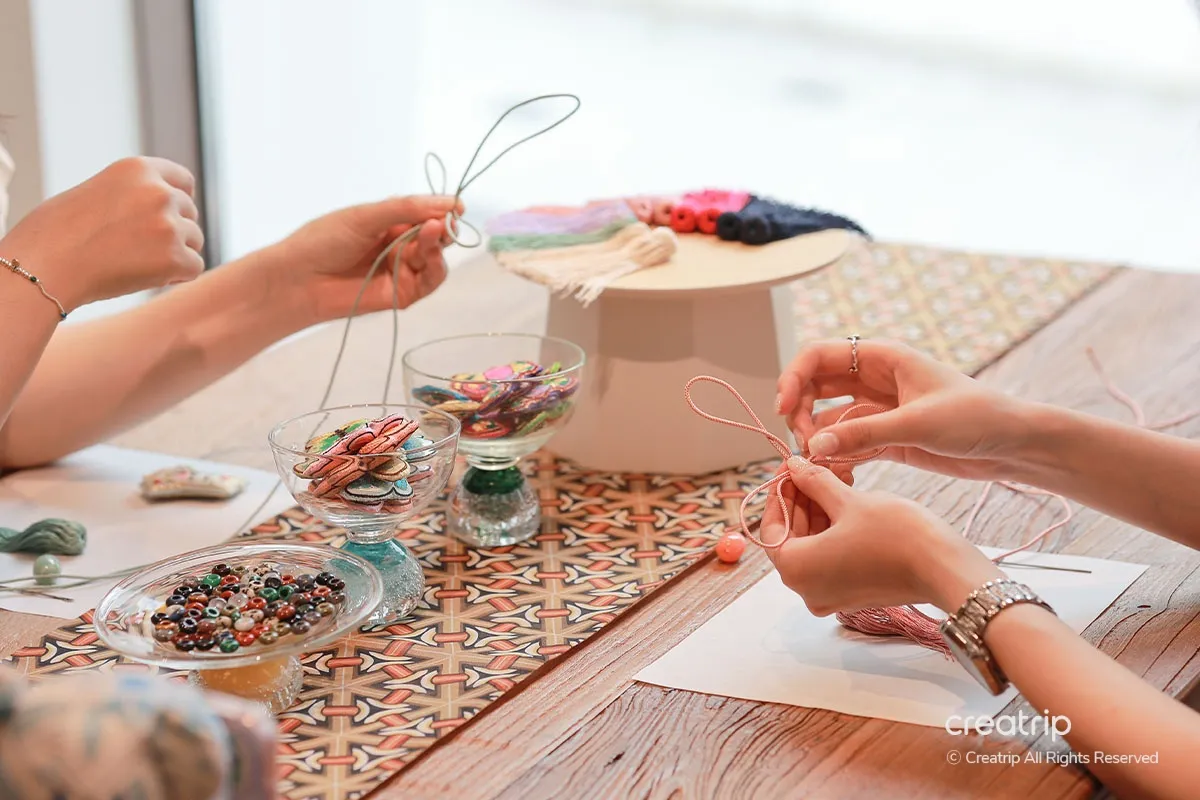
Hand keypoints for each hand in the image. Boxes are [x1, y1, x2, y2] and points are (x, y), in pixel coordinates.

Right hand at [0, 157, 202, 309]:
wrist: (44, 264)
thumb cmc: (58, 233)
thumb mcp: (99, 191)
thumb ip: (135, 194)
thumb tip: (169, 209)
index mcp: (138, 169)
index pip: (184, 181)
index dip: (179, 200)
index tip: (168, 215)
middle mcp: (159, 192)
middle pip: (190, 213)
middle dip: (173, 230)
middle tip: (138, 248)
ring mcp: (169, 224)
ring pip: (195, 241)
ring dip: (175, 253)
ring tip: (136, 261)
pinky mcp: (174, 257)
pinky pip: (194, 267)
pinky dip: (176, 276)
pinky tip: (145, 277)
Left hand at [268, 195, 460, 323]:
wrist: (298, 281)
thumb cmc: (324, 241)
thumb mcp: (365, 216)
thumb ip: (406, 209)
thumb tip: (449, 203)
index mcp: (388, 221)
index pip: (424, 212)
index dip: (442, 209)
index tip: (457, 206)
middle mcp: (398, 244)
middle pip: (434, 235)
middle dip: (442, 227)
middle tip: (442, 222)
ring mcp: (402, 269)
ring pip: (435, 257)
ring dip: (437, 245)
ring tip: (431, 234)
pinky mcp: (403, 293)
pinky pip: (429, 281)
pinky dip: (437, 269)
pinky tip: (432, 256)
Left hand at [762, 457, 1001, 614]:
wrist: (946, 570)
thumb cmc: (897, 536)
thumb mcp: (849, 501)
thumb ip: (814, 483)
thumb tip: (794, 466)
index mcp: (796, 570)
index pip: (771, 526)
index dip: (780, 491)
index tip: (790, 465)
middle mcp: (806, 589)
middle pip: (791, 535)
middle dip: (802, 497)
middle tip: (814, 464)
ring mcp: (829, 594)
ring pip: (812, 544)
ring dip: (820, 509)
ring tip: (835, 473)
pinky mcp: (851, 593)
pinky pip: (830, 556)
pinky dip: (834, 527)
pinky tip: (847, 496)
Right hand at [776, 339, 1034, 480]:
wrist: (1013, 446)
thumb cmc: (976, 419)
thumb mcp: (918, 424)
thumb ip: (864, 433)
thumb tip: (813, 446)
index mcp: (883, 358)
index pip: (818, 355)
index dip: (793, 378)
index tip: (784, 409)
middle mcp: (874, 379)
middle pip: (814, 387)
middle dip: (799, 412)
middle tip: (802, 444)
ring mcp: (877, 409)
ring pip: (826, 419)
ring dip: (816, 439)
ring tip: (820, 465)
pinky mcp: (885, 438)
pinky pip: (845, 444)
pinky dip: (835, 458)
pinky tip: (839, 476)